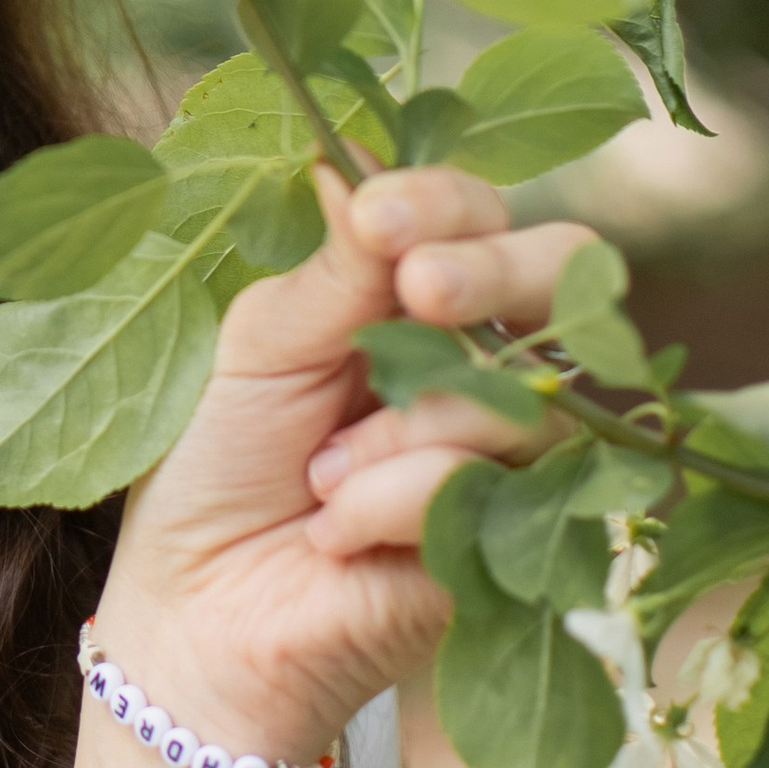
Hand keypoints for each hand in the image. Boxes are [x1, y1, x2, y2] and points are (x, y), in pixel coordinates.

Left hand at [95, 164, 595, 767]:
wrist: (199, 608)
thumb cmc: (223, 464)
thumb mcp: (262, 347)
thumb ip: (334, 269)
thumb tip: (357, 160)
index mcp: (421, 296)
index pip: (478, 214)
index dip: (445, 204)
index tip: (378, 217)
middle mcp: (489, 360)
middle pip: (569, 275)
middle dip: (491, 271)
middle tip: (419, 290)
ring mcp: (517, 452)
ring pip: (517, 393)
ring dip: (398, 427)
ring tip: (318, 476)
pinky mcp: (520, 540)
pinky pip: (482, 485)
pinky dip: (389, 500)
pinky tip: (335, 533)